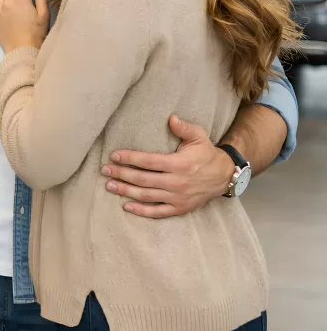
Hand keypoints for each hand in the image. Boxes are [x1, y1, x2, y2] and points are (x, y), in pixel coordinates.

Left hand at [101, 114, 234, 217]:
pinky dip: (141, 211)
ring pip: (147, 196)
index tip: (114, 155)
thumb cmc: (207, 154)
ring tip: (109, 186)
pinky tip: (126, 206)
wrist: (225, 176)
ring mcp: (178, 197)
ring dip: (126, 191)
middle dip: (121, 174)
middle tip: (104, 171)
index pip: (149, 161)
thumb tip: (171, 118)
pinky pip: (158, 212)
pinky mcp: (180, 208)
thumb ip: (184, 128)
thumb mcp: (199, 137)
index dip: (130, 159)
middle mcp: (177, 182)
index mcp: (179, 164)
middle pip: (143, 179)